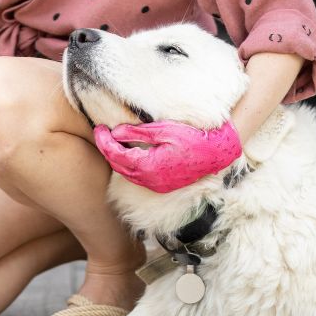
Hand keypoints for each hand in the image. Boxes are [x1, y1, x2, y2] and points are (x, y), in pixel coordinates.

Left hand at [93, 119, 241, 193]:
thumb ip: (138, 132)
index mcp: (148, 166)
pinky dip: (129, 166)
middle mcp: (150, 180)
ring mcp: (156, 185)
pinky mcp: (162, 186)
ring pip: (127, 173)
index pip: (116, 154)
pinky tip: (128, 153)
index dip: (104, 141)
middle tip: (101, 133)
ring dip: (117, 158)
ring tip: (111, 141)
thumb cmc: (193, 138)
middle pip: (118, 166)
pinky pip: (138, 177)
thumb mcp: (164, 130)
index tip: (98, 128)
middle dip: (107, 149)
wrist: (217, 154)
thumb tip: (115, 132)